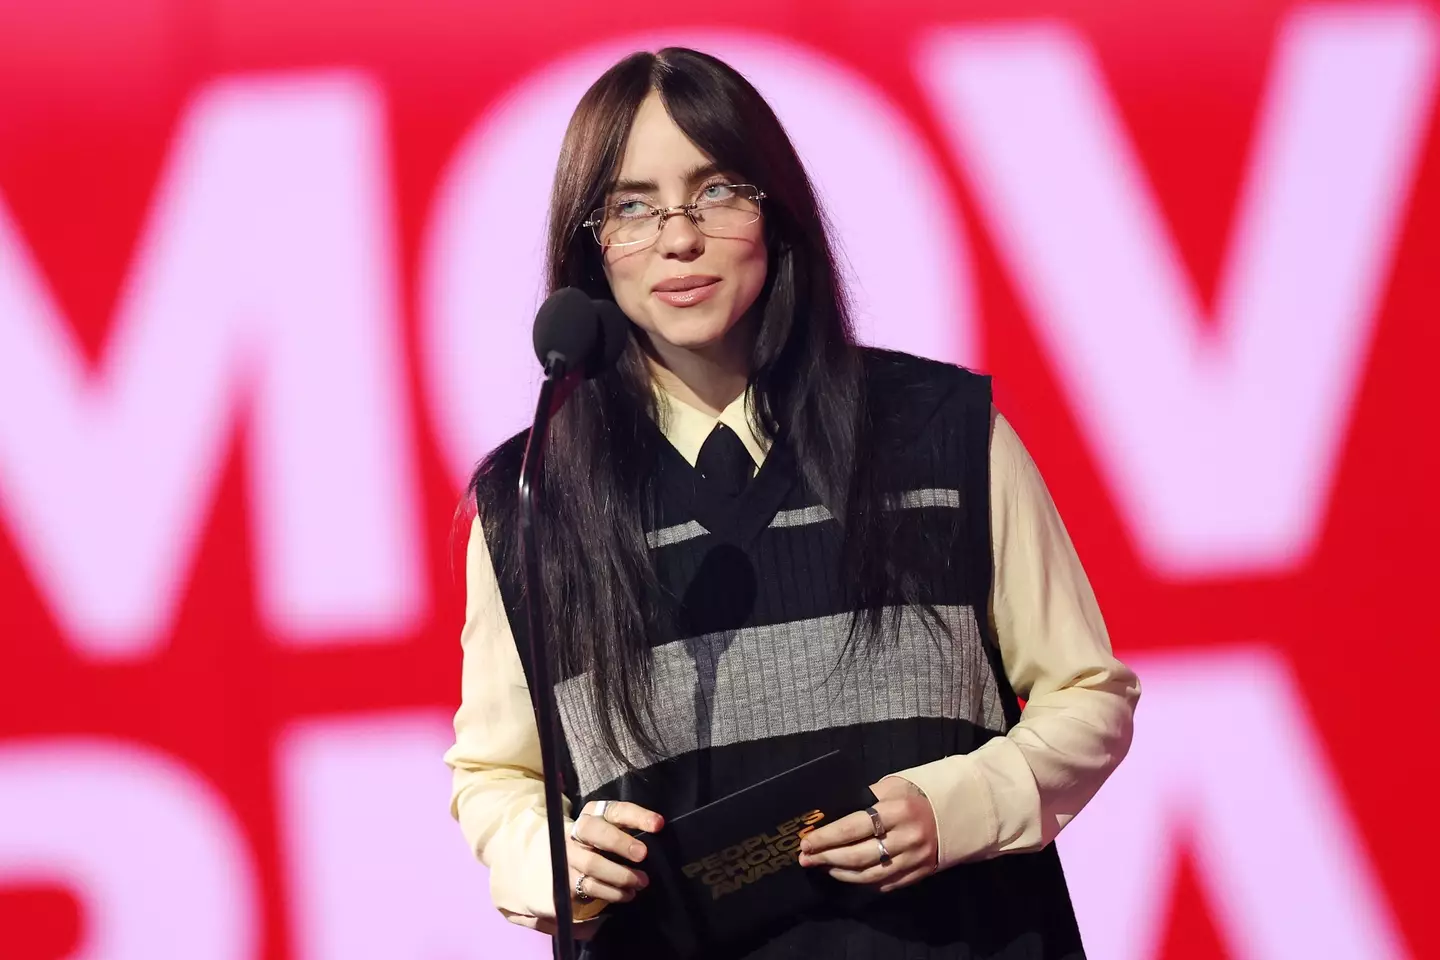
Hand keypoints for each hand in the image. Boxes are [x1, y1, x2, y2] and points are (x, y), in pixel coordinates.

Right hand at [567, 799, 664, 905]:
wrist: (556, 861)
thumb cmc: (595, 843)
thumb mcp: (608, 830)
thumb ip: (628, 830)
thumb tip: (658, 838)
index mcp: (592, 814)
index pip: (615, 810)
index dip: (637, 816)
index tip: (658, 824)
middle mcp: (576, 832)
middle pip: (593, 831)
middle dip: (619, 842)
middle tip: (642, 854)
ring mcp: (569, 857)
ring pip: (592, 864)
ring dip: (621, 874)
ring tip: (642, 881)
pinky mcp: (566, 880)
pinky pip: (590, 886)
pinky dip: (613, 892)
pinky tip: (628, 894)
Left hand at [797, 776, 937, 892]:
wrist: (954, 814)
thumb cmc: (913, 797)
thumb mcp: (890, 788)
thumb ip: (863, 799)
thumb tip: (830, 816)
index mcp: (896, 810)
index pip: (852, 827)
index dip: (826, 837)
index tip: (806, 842)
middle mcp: (906, 836)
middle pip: (858, 854)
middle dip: (827, 858)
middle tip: (806, 858)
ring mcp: (913, 858)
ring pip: (869, 874)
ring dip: (841, 873)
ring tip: (823, 867)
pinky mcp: (918, 873)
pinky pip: (884, 884)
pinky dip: (862, 882)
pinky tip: (847, 875)